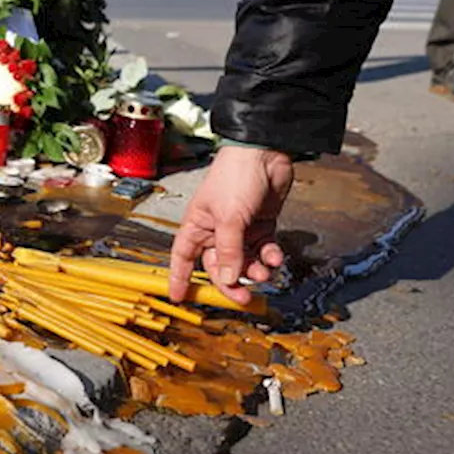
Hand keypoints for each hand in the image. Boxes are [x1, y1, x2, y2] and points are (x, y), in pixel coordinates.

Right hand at [168, 145, 293, 305]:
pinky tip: (275, 254)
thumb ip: (230, 251)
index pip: (183, 257)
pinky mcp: (261, 225)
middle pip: (219, 267)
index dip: (179, 277)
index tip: (178, 296)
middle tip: (244, 298)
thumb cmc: (235, 176)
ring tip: (265, 271)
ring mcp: (240, 228)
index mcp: (198, 225)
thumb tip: (229, 279)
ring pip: (244, 261)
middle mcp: (216, 230)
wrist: (264, 155)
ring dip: (255, 270)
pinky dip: (270, 256)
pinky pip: (263, 250)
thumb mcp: (229, 217)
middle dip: (232, 283)